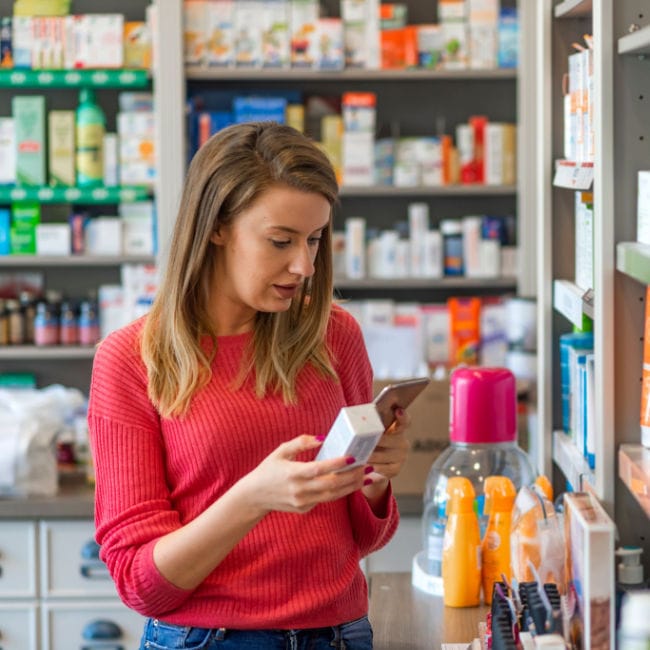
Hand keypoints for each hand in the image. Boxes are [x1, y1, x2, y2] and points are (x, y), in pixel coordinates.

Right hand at [241, 434, 367, 514]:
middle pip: (331, 485)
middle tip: (368, 466)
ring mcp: (302, 502)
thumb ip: (301, 443)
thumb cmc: (268, 469)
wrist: (255, 496)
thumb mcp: (281, 451)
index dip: (337, 464)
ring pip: (333, 495)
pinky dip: (340, 492)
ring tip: (367, 477)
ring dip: (352, 486)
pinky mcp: (304, 509)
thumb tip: (322, 438)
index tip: (353, 457)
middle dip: (352, 476)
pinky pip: (325, 500)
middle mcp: (299, 490)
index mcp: (293, 473)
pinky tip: (352, 484)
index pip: (320, 469)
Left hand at [362, 407, 409, 500]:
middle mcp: (402, 443)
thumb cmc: (371, 444)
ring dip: (370, 456)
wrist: (375, 466)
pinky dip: (372, 468)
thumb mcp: (372, 434)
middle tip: (362, 440)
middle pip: (389, 440)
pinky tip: (362, 468)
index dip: (403, 416)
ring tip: (358, 455)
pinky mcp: (396, 470)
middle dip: (375, 441)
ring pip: (384, 456)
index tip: (398, 411)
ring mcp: (401, 457)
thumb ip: (369, 426)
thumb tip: (352, 417)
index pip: (404, 421)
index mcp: (397, 430)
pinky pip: (383, 469)